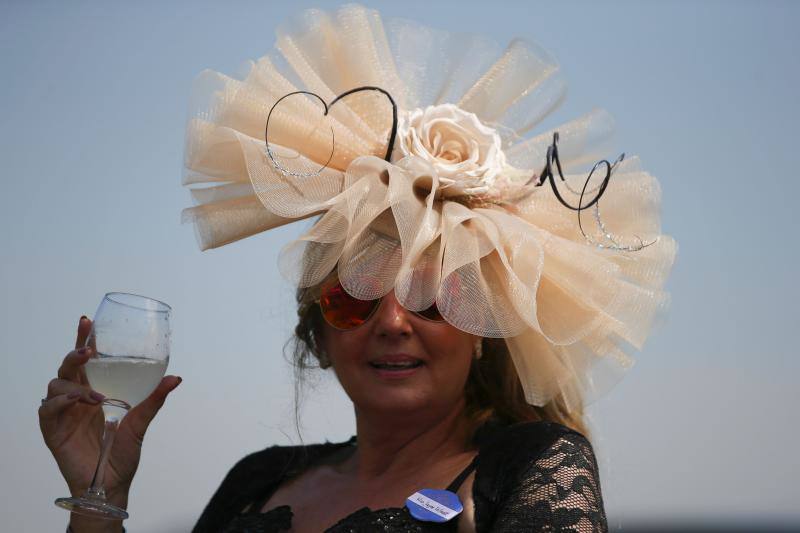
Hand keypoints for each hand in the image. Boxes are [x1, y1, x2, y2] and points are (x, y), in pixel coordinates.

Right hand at [38, 316, 181, 506]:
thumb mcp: (141, 422)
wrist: (111, 483)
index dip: (82, 339)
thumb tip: (176, 378)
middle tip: (89, 350)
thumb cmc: (123, 452)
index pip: (86, 361)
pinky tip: (79, 402)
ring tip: (97, 396)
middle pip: (67, 366)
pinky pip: (47, 409)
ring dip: (75, 384)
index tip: (87, 320)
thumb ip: (154, 399)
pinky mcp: (52, 430)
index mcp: (94, 390)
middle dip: (75, 353)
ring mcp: (62, 413)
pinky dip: (61, 402)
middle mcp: (76, 398)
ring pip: (56, 384)